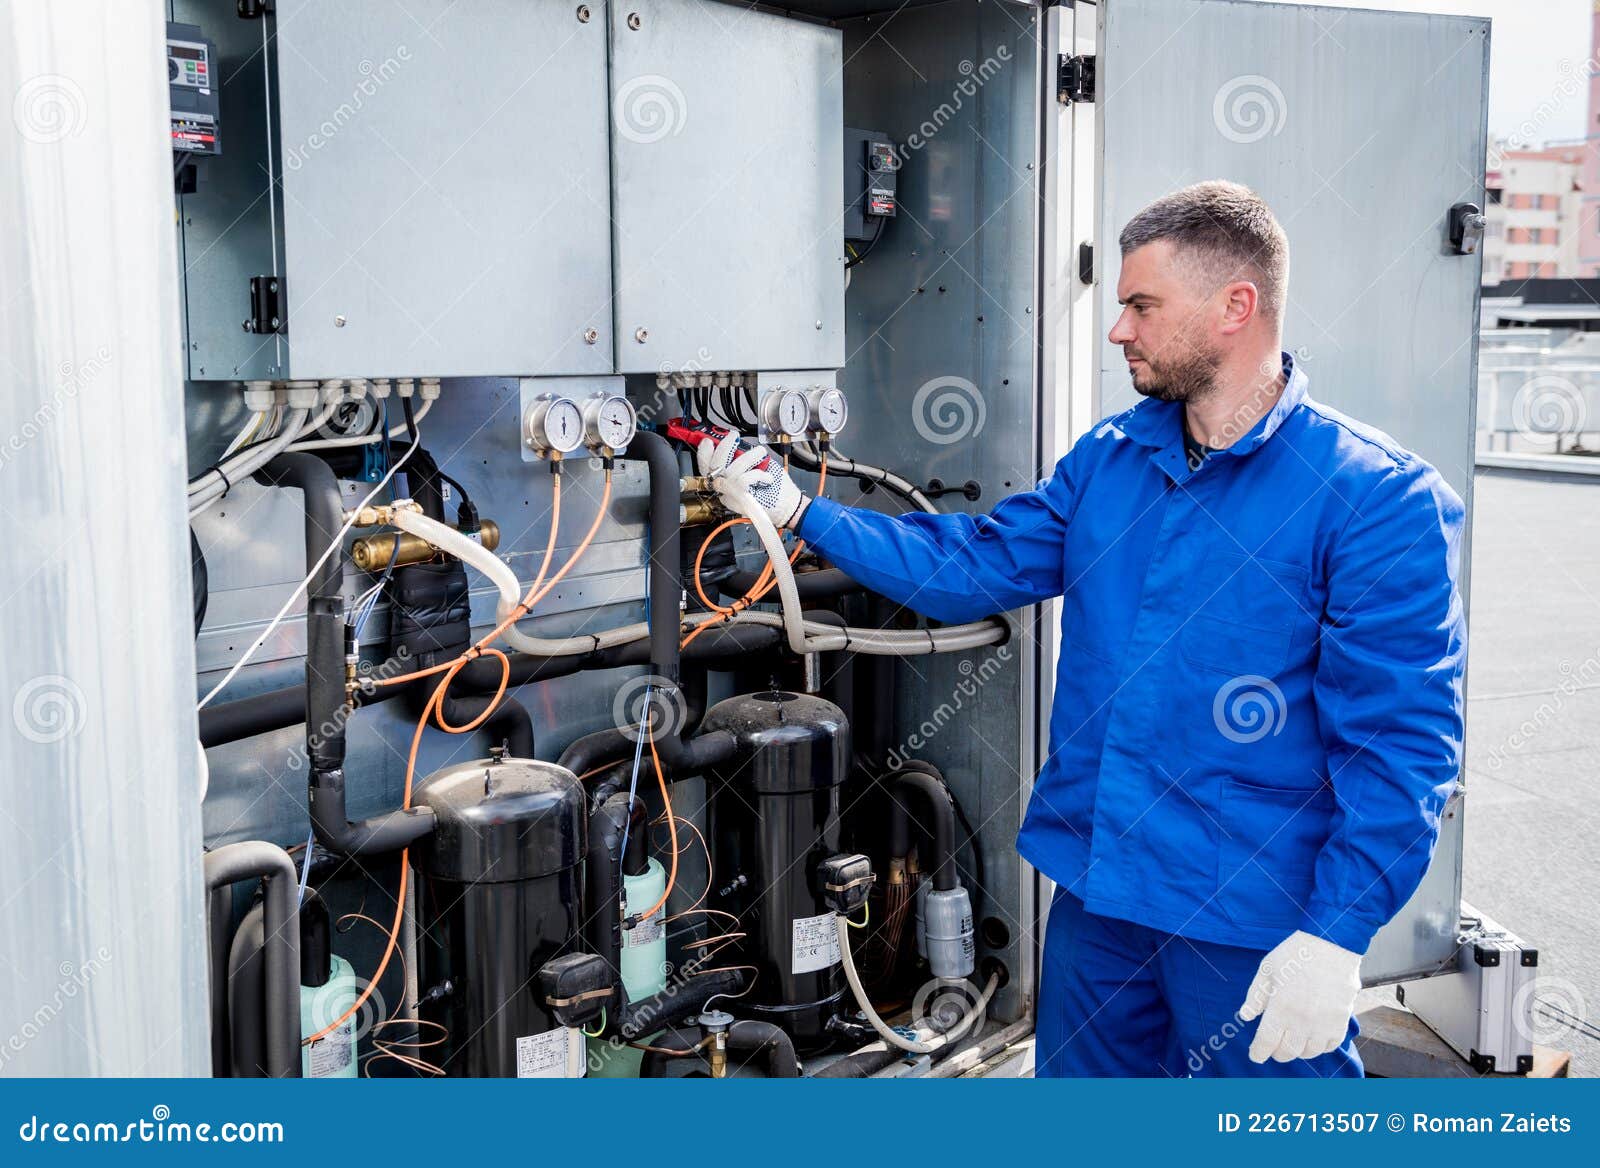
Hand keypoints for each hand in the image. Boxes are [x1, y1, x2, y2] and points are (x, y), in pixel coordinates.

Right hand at [695, 429, 809, 529]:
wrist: (789, 506)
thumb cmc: (775, 486)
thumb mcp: (756, 465)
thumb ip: (740, 457)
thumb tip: (729, 440)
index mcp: (725, 481)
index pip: (706, 467)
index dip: (704, 453)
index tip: (709, 440)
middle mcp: (725, 489)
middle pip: (713, 466)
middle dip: (724, 446)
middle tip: (734, 437)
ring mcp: (732, 495)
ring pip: (731, 470)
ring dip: (749, 457)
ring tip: (760, 454)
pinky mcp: (742, 499)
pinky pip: (743, 479)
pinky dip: (758, 474)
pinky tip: (767, 478)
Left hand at [1238, 930, 1360, 1062]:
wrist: (1332, 944)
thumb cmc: (1295, 954)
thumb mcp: (1267, 970)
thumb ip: (1255, 996)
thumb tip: (1245, 1016)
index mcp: (1280, 1008)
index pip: (1266, 1042)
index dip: (1259, 1053)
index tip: (1256, 1055)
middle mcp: (1302, 1021)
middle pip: (1287, 1052)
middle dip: (1276, 1053)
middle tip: (1273, 1046)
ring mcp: (1324, 1023)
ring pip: (1308, 1052)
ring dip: (1297, 1050)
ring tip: (1292, 1040)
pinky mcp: (1341, 1021)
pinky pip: (1329, 1046)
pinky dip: (1319, 1047)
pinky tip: (1312, 1038)